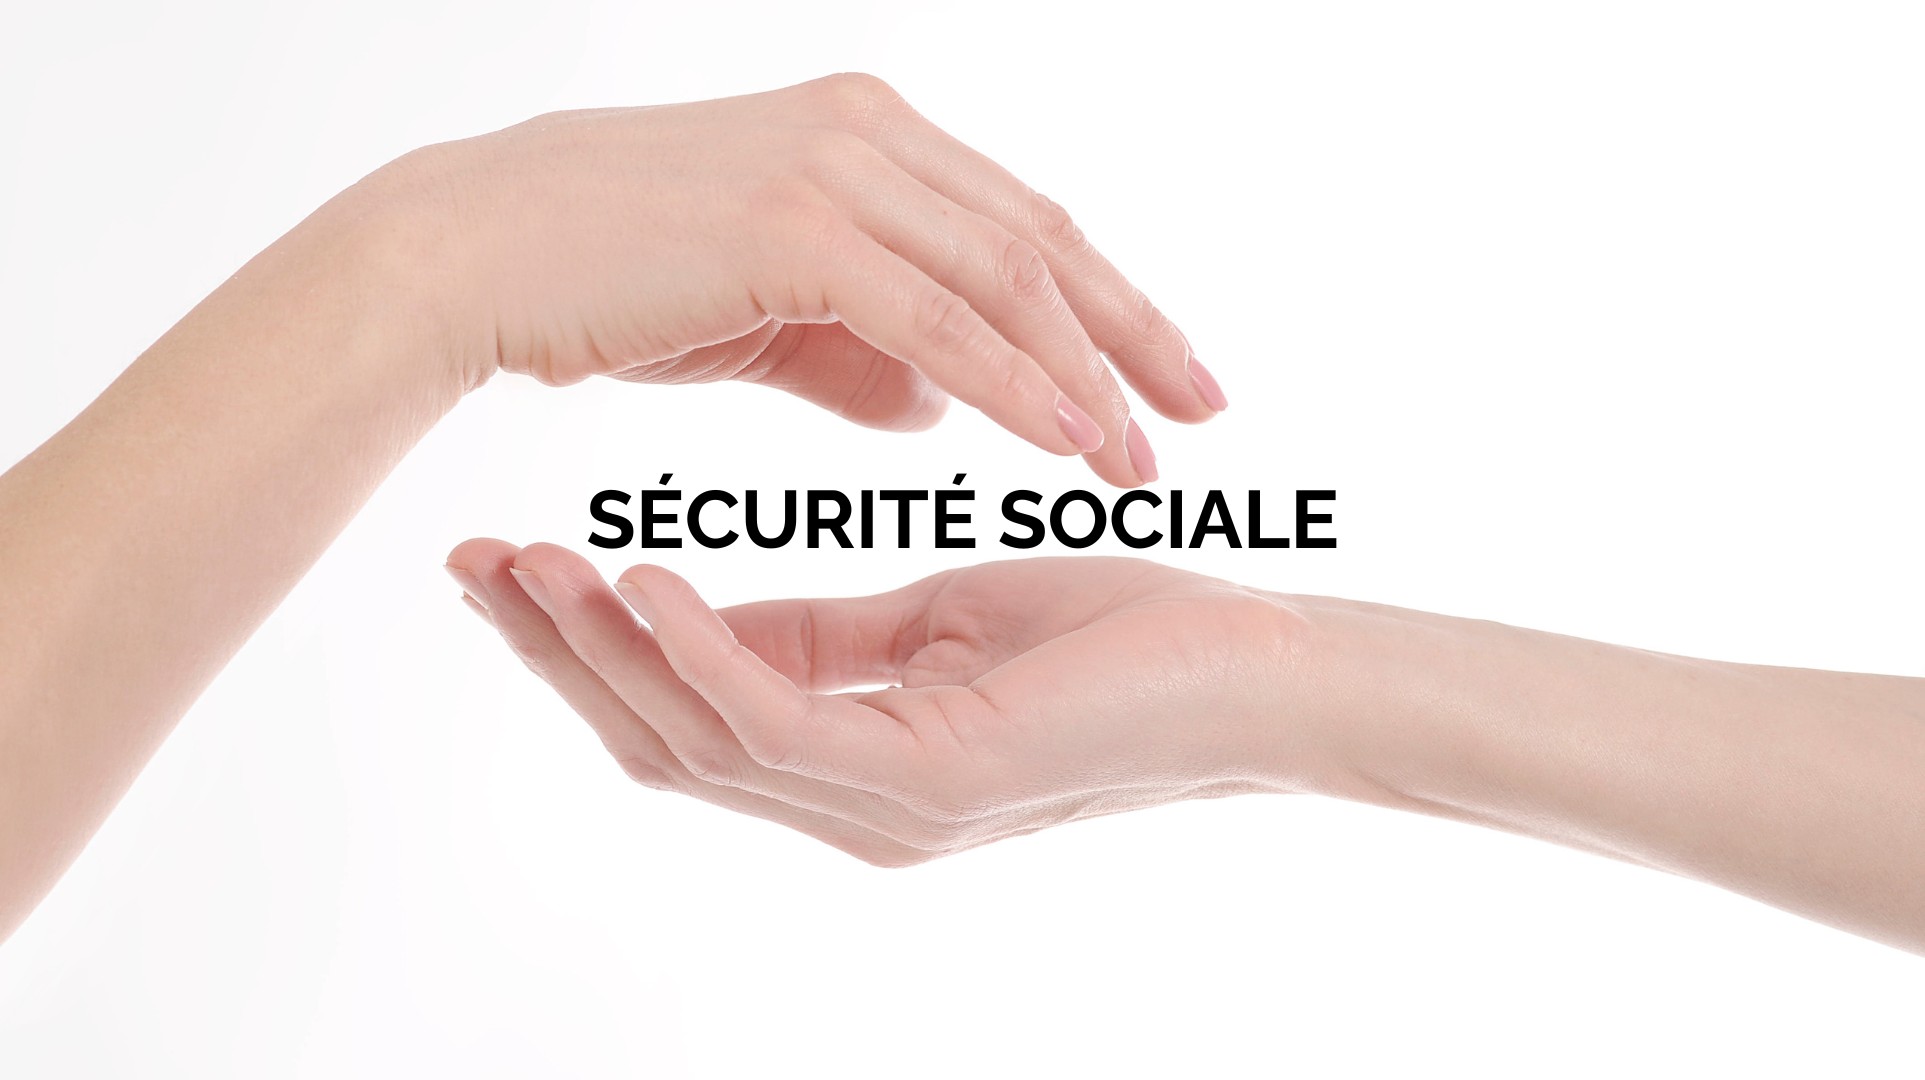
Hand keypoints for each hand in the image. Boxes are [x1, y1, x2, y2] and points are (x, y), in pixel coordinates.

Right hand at [368, 73, 1226, 485]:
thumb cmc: (607, 280)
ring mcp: (834, 171)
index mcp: (868, 136)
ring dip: (1089, 371)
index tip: (1168, 376)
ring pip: (1007, 275)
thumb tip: (943, 403)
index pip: (1022, 224)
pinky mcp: (795, 229)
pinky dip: (1014, 382)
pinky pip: (938, 318)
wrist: (472, 255)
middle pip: (1045, 238)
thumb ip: (863, 350)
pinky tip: (1068, 440)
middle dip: (1134, 333)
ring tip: (1143, 458)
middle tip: (1206, 412)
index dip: (1107, 302)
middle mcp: (868, 133)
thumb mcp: (766, 314)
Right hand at [444, 542, 1320, 864]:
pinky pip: (779, 720)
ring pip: (697, 737)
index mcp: (852, 764)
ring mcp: (885, 806)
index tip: (514, 559)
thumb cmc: (1122, 638)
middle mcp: (850, 805)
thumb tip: (718, 614)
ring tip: (522, 564)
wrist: (1259, 668)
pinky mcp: (929, 782)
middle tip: (468, 565)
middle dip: (558, 655)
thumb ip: (831, 635)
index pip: (686, 712)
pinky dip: (700, 652)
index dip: (591, 644)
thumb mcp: (942, 620)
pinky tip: (639, 584)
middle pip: (661, 740)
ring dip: (600, 652)